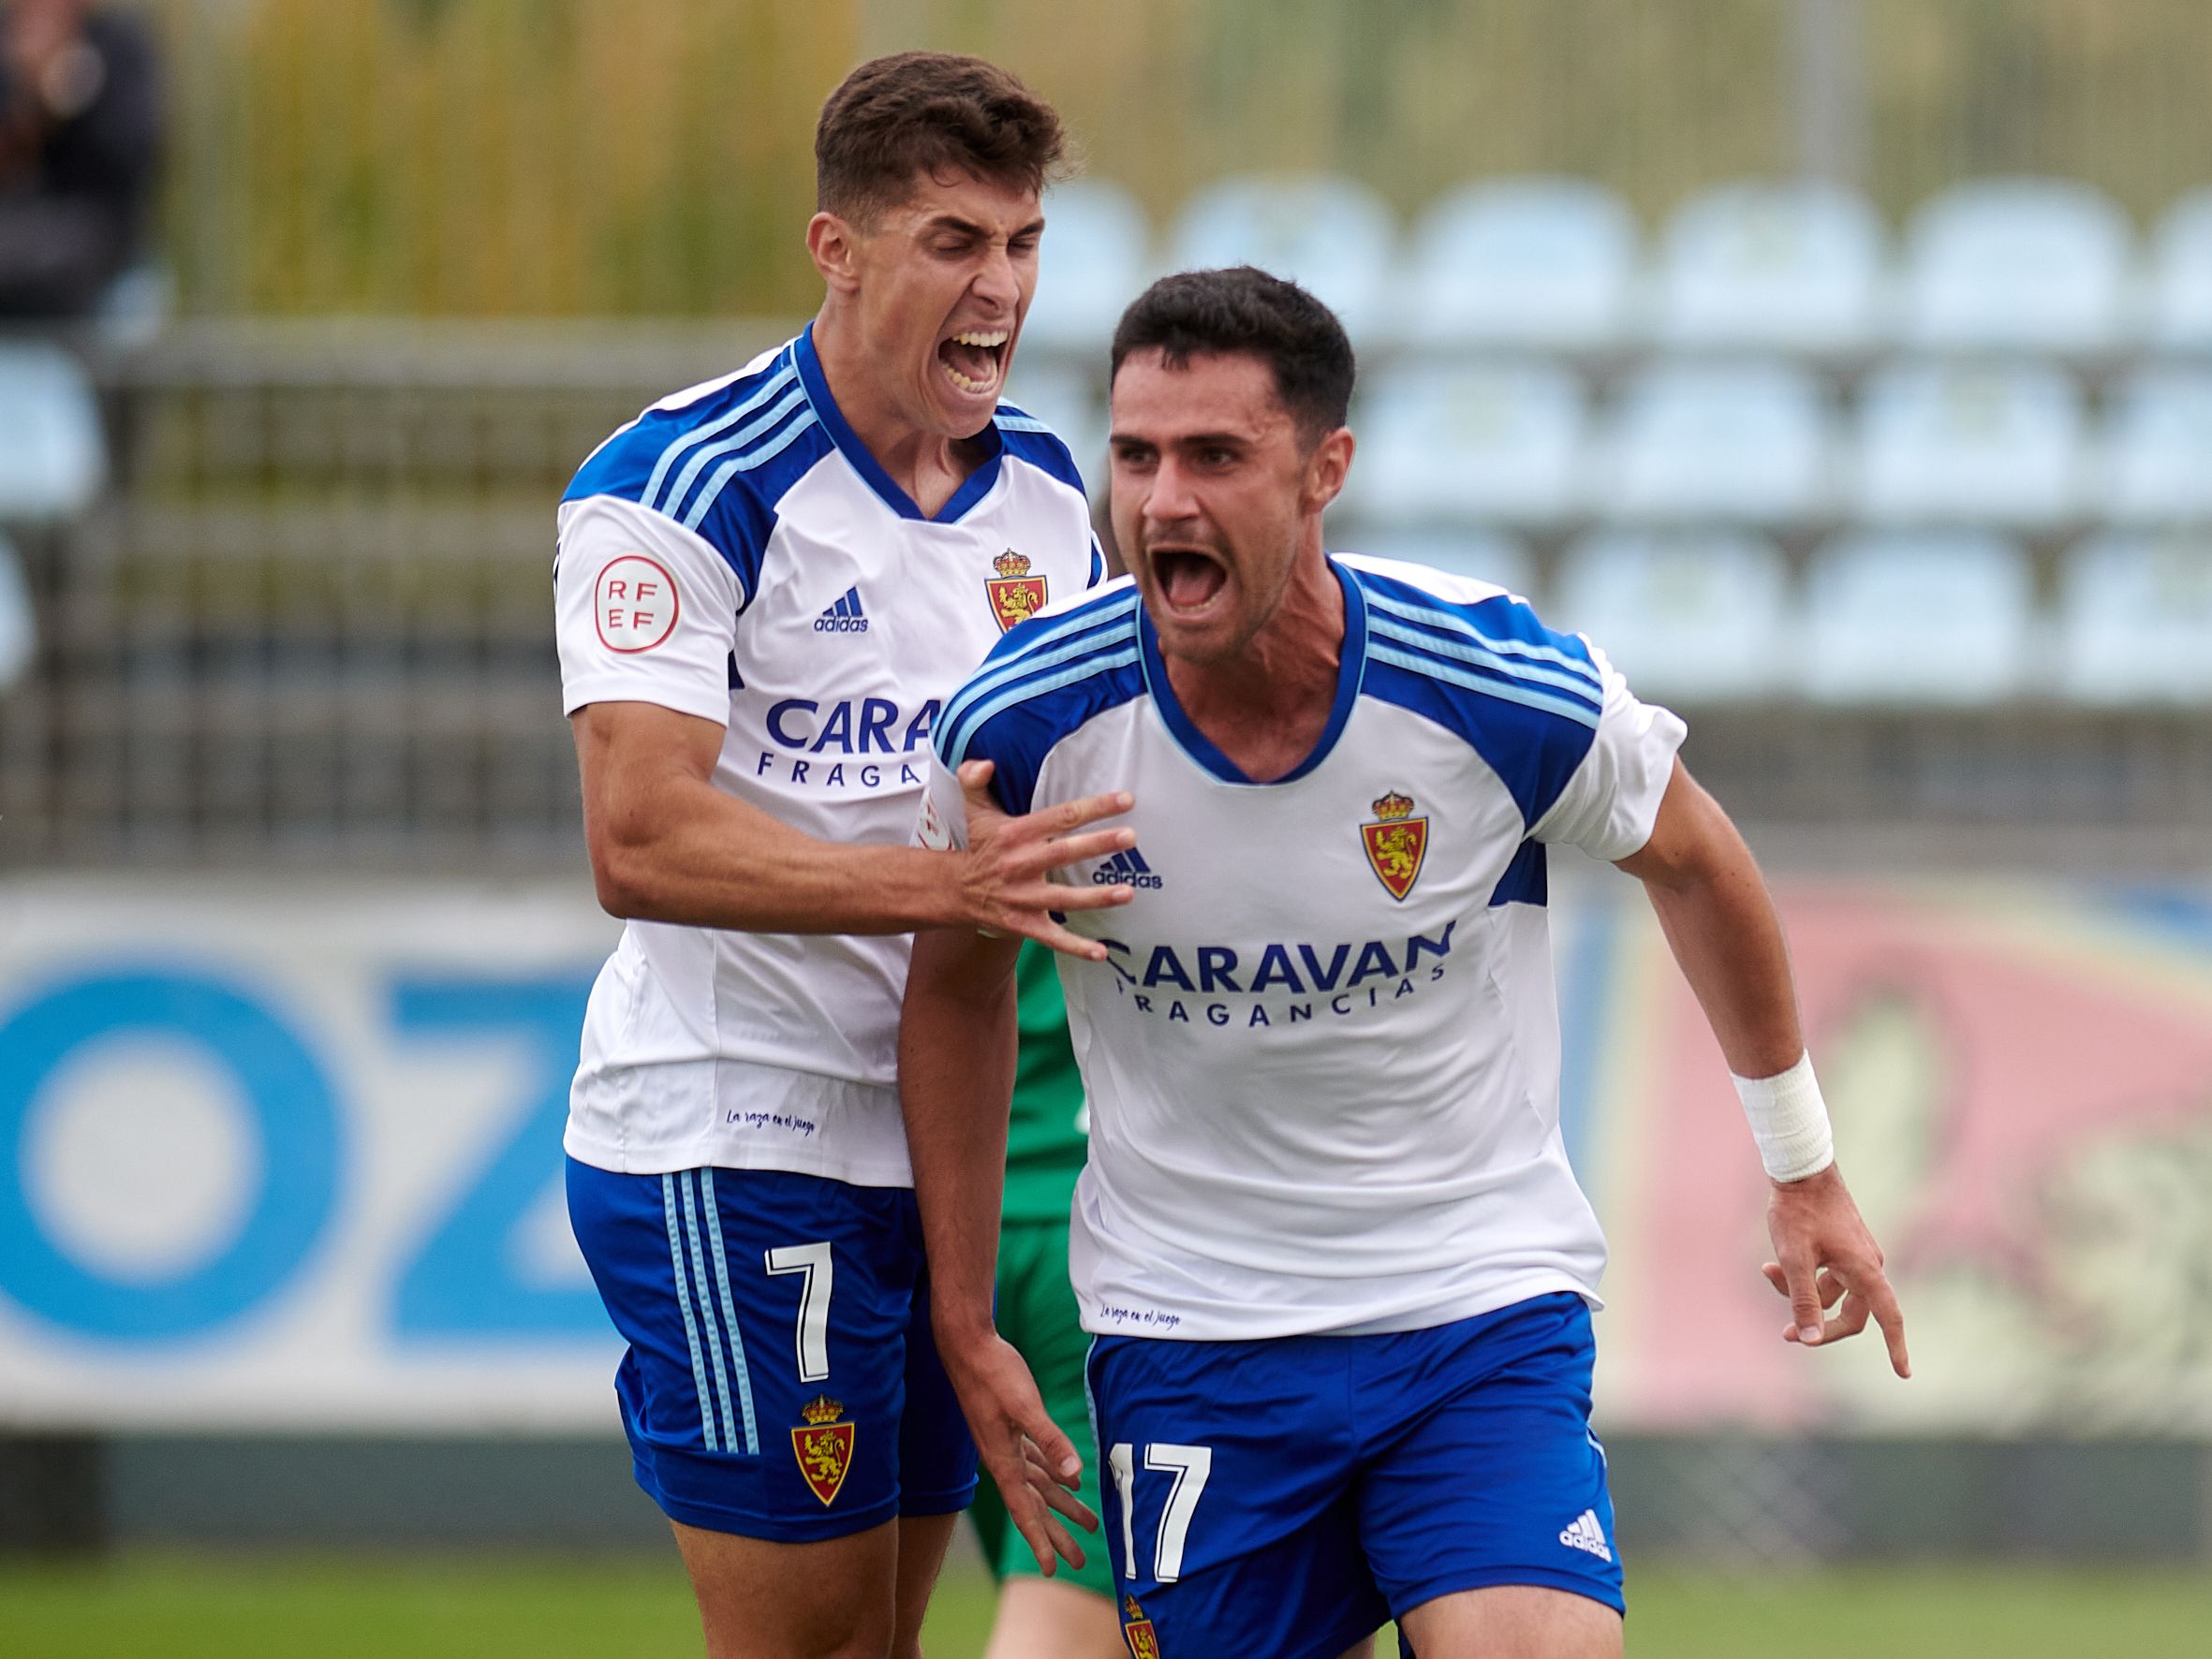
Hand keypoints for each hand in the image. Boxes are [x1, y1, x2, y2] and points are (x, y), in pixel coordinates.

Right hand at [941, 1328, 1097, 1574]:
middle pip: (1034, 1506)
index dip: (1040, 1541)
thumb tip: (1075, 1477)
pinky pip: (1035, 1461)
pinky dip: (1053, 1473)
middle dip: (1057, 1533)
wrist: (967, 1346)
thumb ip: (1051, 1440)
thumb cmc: (994, 1373)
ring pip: (1039, 1485)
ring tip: (1088, 1523)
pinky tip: (1070, 1481)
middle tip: (1079, 1560)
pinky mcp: (1011, 1427)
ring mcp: (1006, 1444)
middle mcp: (1003, 1459)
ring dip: (1062, 1505)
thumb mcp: (1026, 1406)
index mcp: (1003, 1460)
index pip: (1025, 1511)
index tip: (1053, 1568)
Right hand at [954, 760, 1134, 959]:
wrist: (954, 891)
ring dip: (1095, 897)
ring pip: (1063, 899)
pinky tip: (1102, 953)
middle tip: (1130, 838)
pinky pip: (1052, 937)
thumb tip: (985, 762)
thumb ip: (975, 780)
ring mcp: (1022, 897)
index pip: (1060, 816)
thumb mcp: (975, 811)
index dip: (1093, 807)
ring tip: (1128, 892)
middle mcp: (1020, 865)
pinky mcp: (1023, 924)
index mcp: (1016, 834)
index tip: (1126, 799)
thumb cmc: (979, 847)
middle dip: (1097, 844)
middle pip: (1063, 853)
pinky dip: (1075, 947)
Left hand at [1761, 1164, 1910, 1377]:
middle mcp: (1867, 1265)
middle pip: (1851, 1314)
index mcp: (1865, 1270)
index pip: (1889, 1317)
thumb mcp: (1794, 1258)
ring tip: (1767, 1273)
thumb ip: (1803, 1300)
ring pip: (1831, 1294)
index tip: (1904, 1373)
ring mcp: (1855, 1257)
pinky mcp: (1842, 1248)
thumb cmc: (1799, 1211)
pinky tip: (1770, 1267)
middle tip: (1786, 1335)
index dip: (1896, 1346)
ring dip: (1799, 1292)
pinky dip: (1801, 1276)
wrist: (1801, 1170)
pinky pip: (1825, 1276)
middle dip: (1818, 1325)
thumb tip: (1811, 1338)